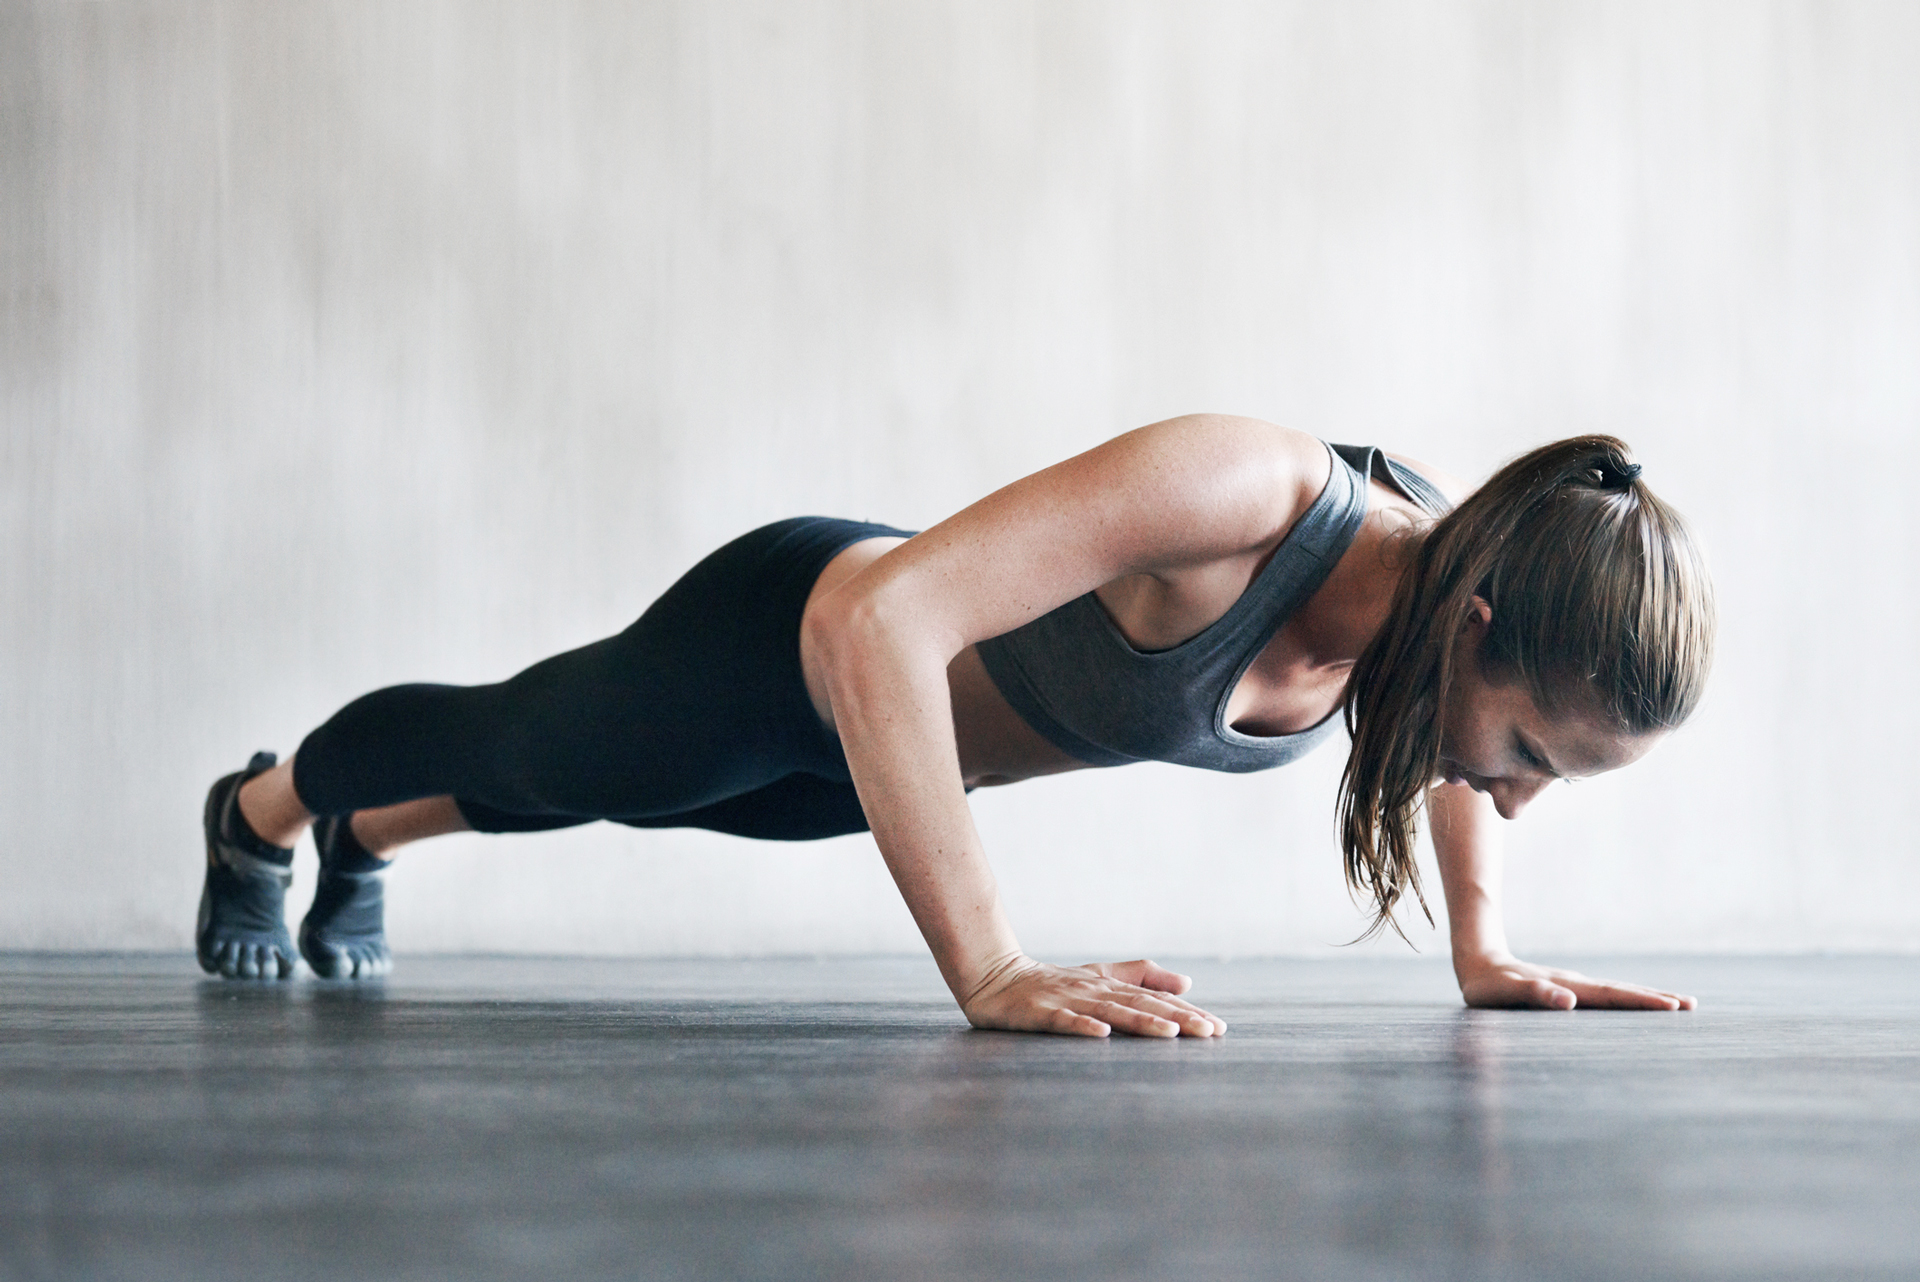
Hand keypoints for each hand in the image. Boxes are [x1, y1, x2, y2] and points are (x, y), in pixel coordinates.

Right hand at [961, 955, 1227, 1037]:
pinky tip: (1101, 1035)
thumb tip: (1187, 983)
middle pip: (1141, 1004)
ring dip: (1141, 1021)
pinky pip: (1064, 1021)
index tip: (1218, 1028)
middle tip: (1209, 1032)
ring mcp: (1067, 1000)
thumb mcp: (1099, 976)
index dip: (1187, 1012)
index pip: (1155, 998)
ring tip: (1170, 1033)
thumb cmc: (1052, 982)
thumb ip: (1141, 977)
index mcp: (1109, 985)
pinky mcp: (1040, 1012)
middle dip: (1176, 1018)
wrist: (995, 977)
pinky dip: (1082, 1026)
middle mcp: (1094, 990)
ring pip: (1110, 1012)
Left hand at [1456, 953, 1696, 1010]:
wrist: (1478, 964)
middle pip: (1623, 991)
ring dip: (1648, 997)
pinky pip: (1607, 996)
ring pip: (1618, 991)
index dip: (1641, 1002)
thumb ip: (1534, 995)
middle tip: (1692, 1006)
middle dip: (1657, 998)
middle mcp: (1576, 984)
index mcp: (1566, 987)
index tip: (1672, 1007)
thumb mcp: (1504, 992)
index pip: (1610, 996)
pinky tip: (1641, 1005)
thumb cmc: (1488, 985)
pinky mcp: (1571, 990)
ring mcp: (1576, 986)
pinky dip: (1629, 1000)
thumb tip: (1569, 1001)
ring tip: (1679, 1004)